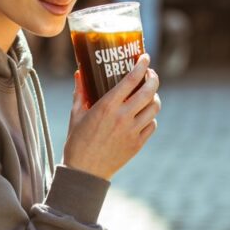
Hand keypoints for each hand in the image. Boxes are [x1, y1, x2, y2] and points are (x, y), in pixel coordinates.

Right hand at [61, 55, 159, 180]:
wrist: (84, 172)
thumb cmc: (77, 142)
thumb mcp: (76, 115)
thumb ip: (80, 93)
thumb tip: (79, 74)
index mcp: (106, 107)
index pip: (131, 80)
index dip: (141, 65)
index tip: (145, 57)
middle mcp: (122, 117)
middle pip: (149, 91)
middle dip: (153, 78)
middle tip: (150, 74)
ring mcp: (132, 131)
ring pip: (154, 107)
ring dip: (154, 97)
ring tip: (149, 94)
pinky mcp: (137, 144)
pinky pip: (152, 125)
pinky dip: (150, 117)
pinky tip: (144, 114)